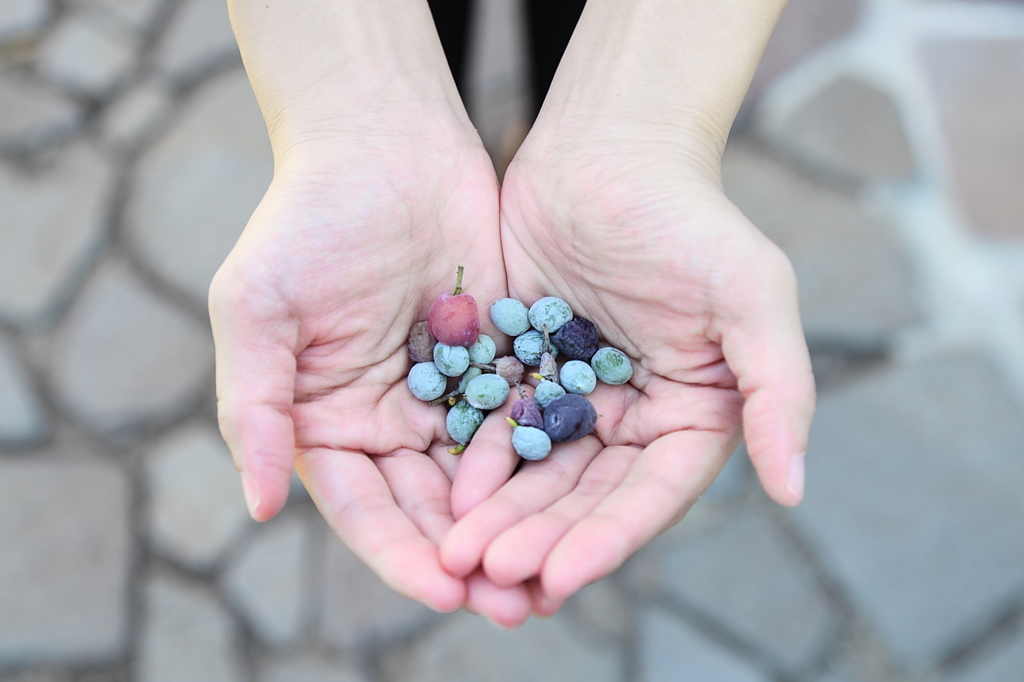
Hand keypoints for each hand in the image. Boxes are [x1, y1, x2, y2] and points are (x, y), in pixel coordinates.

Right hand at [209, 115, 536, 623]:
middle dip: (470, 557)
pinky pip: (525, 421)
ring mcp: (449, 396)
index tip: (447, 589)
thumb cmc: (308, 219)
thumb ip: (257, 407)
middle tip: (516, 605)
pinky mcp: (500, 363)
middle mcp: (389, 423)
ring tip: (556, 575)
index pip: (365, 509)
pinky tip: (584, 497)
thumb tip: (255, 507)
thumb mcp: (259, 308)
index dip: (402, 554)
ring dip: (517, 527)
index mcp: (328, 424)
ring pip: (485, 480)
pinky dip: (546, 463)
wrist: (385, 142)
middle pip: (431, 509)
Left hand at [439, 122, 815, 614]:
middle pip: (586, 496)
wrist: (606, 149)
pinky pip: (497, 427)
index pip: (650, 494)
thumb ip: (777, 390)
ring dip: (501, 515)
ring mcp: (576, 398)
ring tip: (458, 552)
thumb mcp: (751, 294)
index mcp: (692, 414)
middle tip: (493, 576)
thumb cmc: (688, 214)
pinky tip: (448, 488)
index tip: (560, 575)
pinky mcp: (524, 371)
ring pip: (536, 473)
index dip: (608, 540)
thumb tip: (795, 491)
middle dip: (541, 538)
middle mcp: (635, 417)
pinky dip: (476, 461)